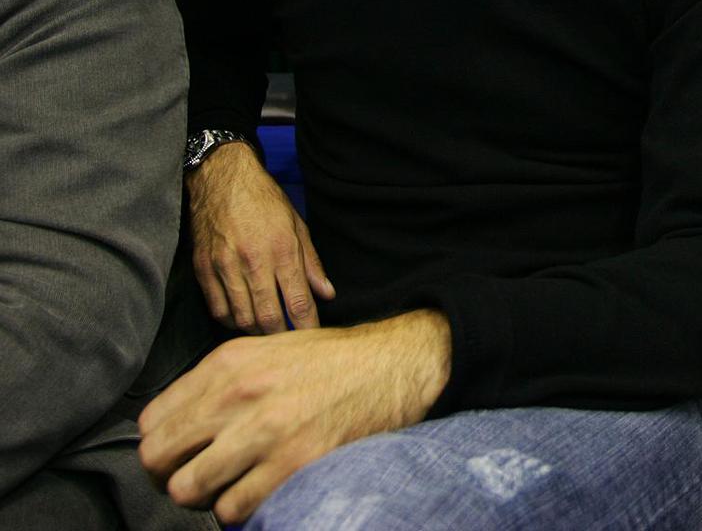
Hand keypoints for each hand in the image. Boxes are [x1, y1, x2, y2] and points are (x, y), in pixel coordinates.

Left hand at [138, 310, 450, 523]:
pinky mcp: (292, 464)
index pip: (152, 421)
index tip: (181, 453)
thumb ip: (218, 381)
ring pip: (189, 489)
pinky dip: (240, 507)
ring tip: (230, 484)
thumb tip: (174, 424)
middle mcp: (239, 394)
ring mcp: (265, 431)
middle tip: (197, 475)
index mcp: (227, 364)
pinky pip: (233, 507)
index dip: (162, 445)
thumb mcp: (266, 351)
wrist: (391, 365)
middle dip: (171, 474)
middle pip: (159, 457)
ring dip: (206, 494)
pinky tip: (260, 489)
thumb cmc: (328, 363)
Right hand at [188, 141, 333, 332]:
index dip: (306, 326)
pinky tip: (241, 318)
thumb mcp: (297, 225)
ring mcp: (224, 267)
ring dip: (256, 330)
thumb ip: (311, 263)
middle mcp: (253, 261)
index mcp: (282, 250)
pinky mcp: (203, 269)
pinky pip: (217, 309)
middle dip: (281, 334)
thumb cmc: (264, 201)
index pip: (298, 301)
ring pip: (241, 318)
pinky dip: (230, 321)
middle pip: (268, 317)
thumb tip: (327, 294)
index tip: (312, 337)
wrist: (222, 179)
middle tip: (287, 338)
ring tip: (266, 329)